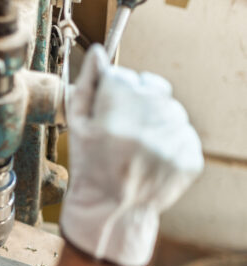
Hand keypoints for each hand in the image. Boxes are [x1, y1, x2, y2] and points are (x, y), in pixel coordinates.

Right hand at [60, 44, 203, 265]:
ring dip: (154, 121)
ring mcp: (172, 140)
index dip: (111, 93)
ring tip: (136, 148)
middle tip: (121, 132)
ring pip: (169, 109)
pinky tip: (149, 159)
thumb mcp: (77, 126)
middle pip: (149, 87)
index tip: (106, 113)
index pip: (121, 76)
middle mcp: (148, 121)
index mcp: (116, 110)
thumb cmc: (89, 167)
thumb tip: (98, 53)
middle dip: (135, 103)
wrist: (110, 211)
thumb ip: (87, 86)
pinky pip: (182, 133)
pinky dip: (168, 142)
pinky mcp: (190, 156)